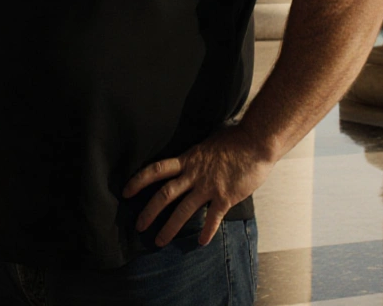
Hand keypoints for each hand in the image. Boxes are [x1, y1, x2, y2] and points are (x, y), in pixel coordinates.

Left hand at [123, 127, 274, 246]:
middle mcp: (194, 174)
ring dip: (170, 228)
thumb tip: (187, 161)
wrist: (256, 143)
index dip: (138, 181)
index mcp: (187, 160)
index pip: (156, 170)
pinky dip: (206, 231)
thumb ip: (195, 156)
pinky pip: (213, 218)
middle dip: (149, 212)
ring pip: (183, 210)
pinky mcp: (225, 197)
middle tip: (139, 226)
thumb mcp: (206, 144)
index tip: (126, 191)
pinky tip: (200, 242)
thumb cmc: (234, 140)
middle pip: (164, 195)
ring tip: (160, 241)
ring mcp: (209, 187)